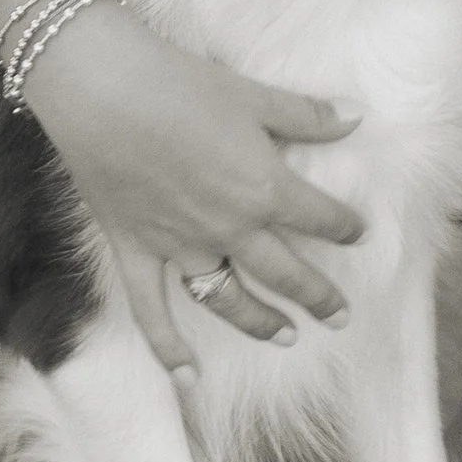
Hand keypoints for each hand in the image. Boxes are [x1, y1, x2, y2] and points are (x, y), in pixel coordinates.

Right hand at [24, 4, 364, 377]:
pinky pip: (153, 312)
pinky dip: (168, 348)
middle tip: (342, 316)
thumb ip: (307, 115)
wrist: (102, 88)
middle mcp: (229, 228)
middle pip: (285, 273)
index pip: (320, 217)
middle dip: (319, 296)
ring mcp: (181, 246)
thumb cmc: (180, 83)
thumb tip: (356, 117)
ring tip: (288, 337)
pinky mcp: (136, 251)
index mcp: (264, 189)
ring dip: (262, 322)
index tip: (359, 233)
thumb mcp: (253, 94)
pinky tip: (188, 378)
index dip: (346, 226)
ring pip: (230, 300)